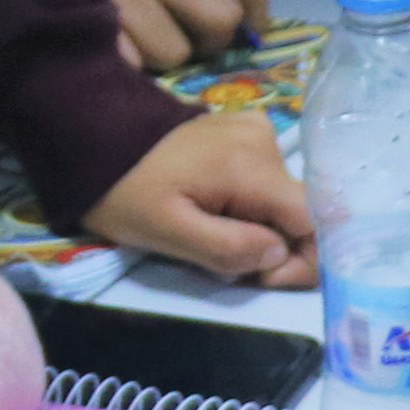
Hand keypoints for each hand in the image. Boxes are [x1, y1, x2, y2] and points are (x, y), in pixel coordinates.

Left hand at [79, 107, 313, 286]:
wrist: (94, 138)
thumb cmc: (126, 192)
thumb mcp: (168, 233)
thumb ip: (228, 248)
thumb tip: (278, 253)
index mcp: (251, 166)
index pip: (315, 220)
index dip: (302, 259)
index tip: (261, 278)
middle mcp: (266, 141)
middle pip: (300, 212)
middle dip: (274, 249)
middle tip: (225, 264)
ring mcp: (257, 131)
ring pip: (282, 201)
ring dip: (258, 230)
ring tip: (210, 234)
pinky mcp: (245, 132)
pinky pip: (266, 182)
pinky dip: (250, 207)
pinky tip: (213, 210)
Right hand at [97, 0, 272, 72]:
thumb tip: (250, 30)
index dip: (252, 19)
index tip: (236, 36)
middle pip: (222, 20)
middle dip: (207, 43)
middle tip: (180, 41)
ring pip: (175, 52)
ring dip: (157, 58)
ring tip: (133, 42)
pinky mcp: (96, 22)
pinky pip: (134, 64)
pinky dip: (126, 66)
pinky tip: (112, 50)